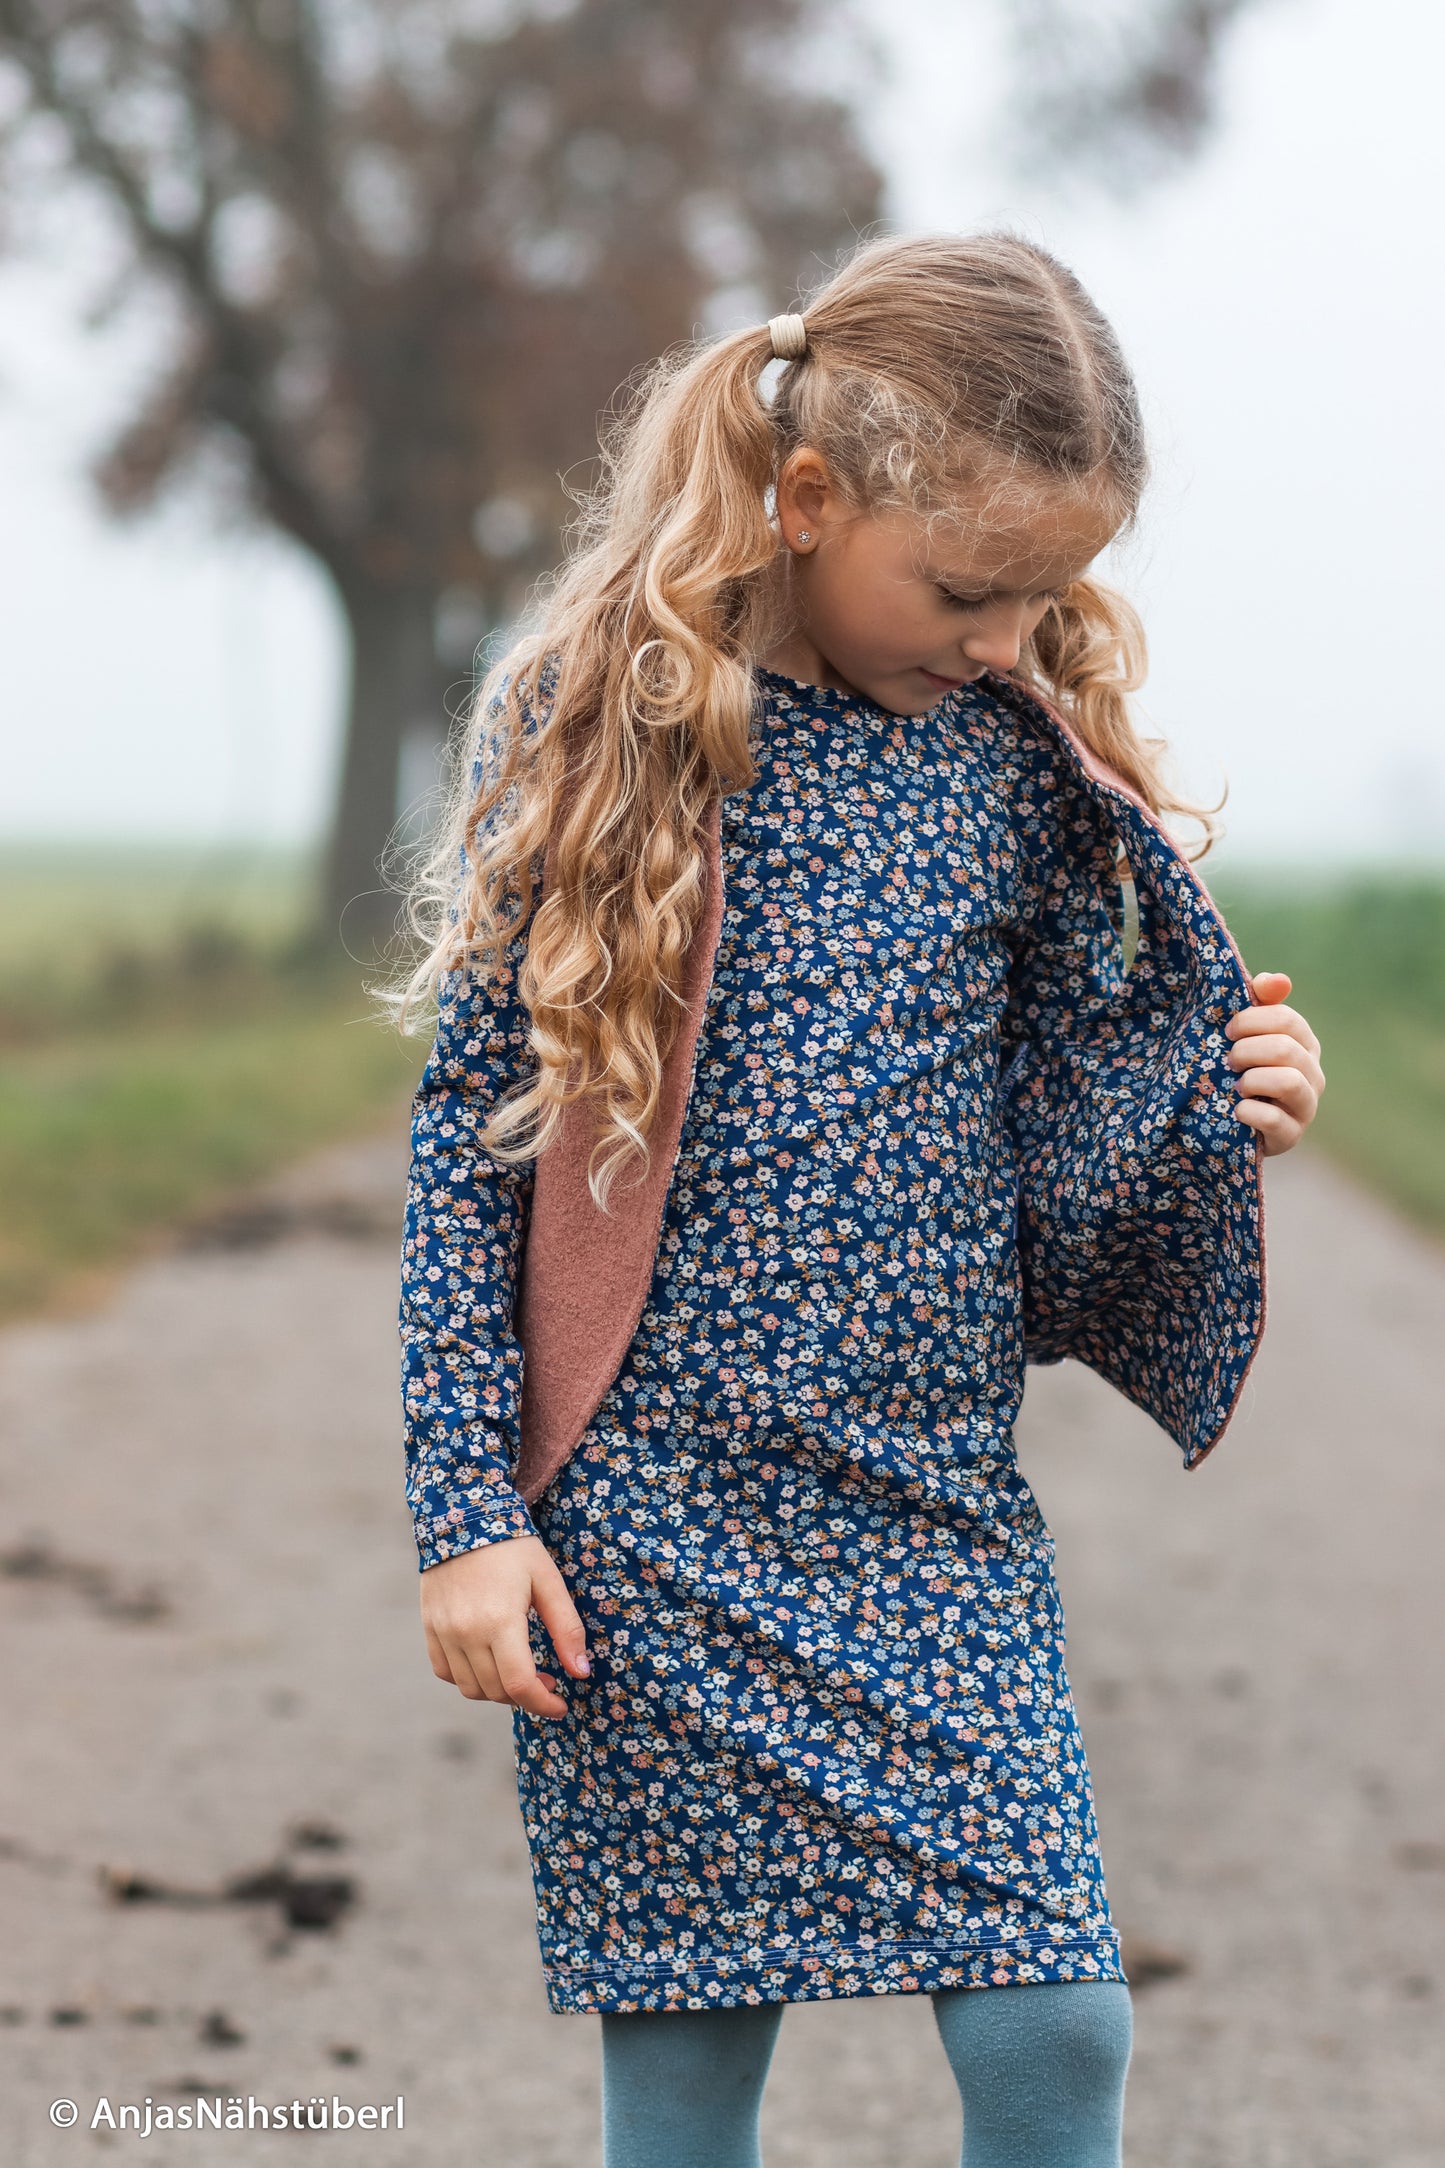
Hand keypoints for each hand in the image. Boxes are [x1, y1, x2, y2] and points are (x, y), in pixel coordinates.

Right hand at [420, 1534, 589, 1718]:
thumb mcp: (548, 1581)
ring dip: (497, 1691)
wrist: (463, 1516)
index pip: (519, 1684)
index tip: (560, 1705)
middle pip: (496, 1691)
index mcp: (499, 1621)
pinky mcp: (430, 1627)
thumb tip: (581, 1672)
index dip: (543, 1705)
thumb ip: (566, 1629)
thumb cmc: (513, 1547)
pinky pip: (445, 1671)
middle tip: (546, 1679)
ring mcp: (443, 1632)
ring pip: (470, 1687)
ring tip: (518, 1672)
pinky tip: (488, 1662)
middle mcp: (466, 1632)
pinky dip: (468, 1678)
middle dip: (526, 1696)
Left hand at [1225, 971, 1325, 1156]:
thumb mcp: (1247, 1035)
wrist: (1232, 1122)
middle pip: (1285, 1049)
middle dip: (1247, 1051)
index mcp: (1304, 1043)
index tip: (1227, 1030)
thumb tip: (1278, 980)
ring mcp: (1305, 1106)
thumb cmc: (1241, 1069)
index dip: (1252, 1021)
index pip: (1288, 1020)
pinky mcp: (1291, 1136)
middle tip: (1228, 1060)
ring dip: (1252, 1080)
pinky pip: (1275, 1119)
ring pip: (1288, 1082)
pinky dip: (1250, 1112)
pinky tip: (1237, 1110)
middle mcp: (1312, 1074)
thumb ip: (1260, 1003)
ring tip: (1236, 1085)